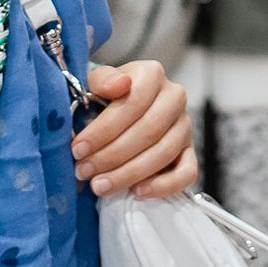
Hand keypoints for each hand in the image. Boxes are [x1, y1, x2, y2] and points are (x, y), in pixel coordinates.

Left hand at [77, 60, 197, 198]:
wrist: (121, 111)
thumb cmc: (105, 98)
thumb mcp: (97, 83)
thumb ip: (103, 80)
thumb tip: (120, 85)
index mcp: (152, 75)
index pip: (133, 103)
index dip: (104, 129)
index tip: (78, 149)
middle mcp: (174, 97)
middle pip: (148, 130)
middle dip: (112, 155)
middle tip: (84, 171)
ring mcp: (185, 126)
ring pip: (164, 153)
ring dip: (129, 173)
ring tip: (100, 186)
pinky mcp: (190, 152)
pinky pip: (187, 173)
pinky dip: (164, 185)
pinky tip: (138, 192)